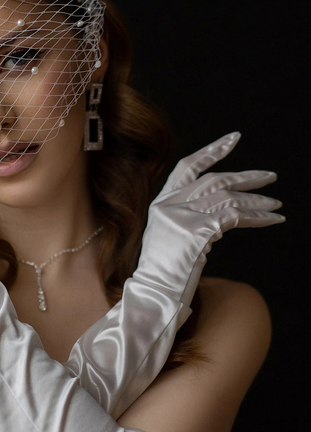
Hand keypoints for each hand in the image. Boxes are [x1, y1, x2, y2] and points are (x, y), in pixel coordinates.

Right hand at [133, 132, 284, 307]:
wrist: (154, 293)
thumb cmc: (164, 272)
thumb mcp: (170, 236)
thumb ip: (187, 216)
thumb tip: (221, 208)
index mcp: (162, 203)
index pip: (187, 167)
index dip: (211, 151)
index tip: (234, 139)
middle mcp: (171, 204)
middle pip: (215, 180)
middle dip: (246, 177)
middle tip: (270, 176)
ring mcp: (183, 216)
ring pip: (229, 197)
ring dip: (257, 200)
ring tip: (276, 204)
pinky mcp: (198, 230)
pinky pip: (236, 216)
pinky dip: (258, 216)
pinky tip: (272, 219)